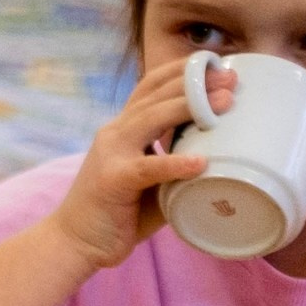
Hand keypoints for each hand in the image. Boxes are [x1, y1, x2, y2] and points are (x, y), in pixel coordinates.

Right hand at [46, 55, 233, 272]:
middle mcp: (115, 133)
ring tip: (225, 103)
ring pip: (151, 119)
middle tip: (232, 78)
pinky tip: (200, 162)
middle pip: (156, 95)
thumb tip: (226, 157)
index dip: (182, 70)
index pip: (151, 86)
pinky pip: (148, 167)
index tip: (217, 64)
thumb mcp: (152, 180)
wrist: (74, 242)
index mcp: (123, 128)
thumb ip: (176, 163)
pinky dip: (175, 163)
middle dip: (195, 82)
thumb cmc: (118, 213)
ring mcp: (111, 154)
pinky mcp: (112, 180)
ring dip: (190, 107)